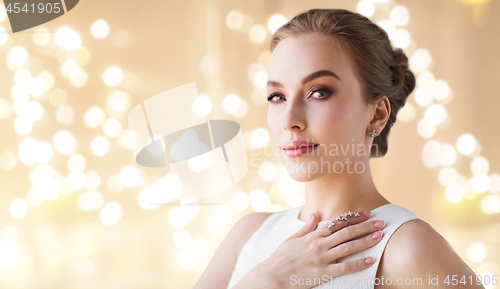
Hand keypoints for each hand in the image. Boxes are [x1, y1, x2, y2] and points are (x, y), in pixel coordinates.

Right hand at [254, 211, 385, 288]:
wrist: (271, 276)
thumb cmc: (280, 258)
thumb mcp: (291, 239)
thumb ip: (305, 228)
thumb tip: (313, 215)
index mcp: (313, 235)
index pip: (338, 222)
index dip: (354, 217)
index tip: (367, 213)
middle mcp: (319, 244)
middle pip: (347, 232)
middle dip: (366, 226)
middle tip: (382, 222)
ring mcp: (321, 259)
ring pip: (348, 247)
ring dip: (365, 241)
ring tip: (380, 236)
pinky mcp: (322, 273)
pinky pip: (344, 268)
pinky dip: (358, 264)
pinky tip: (370, 260)